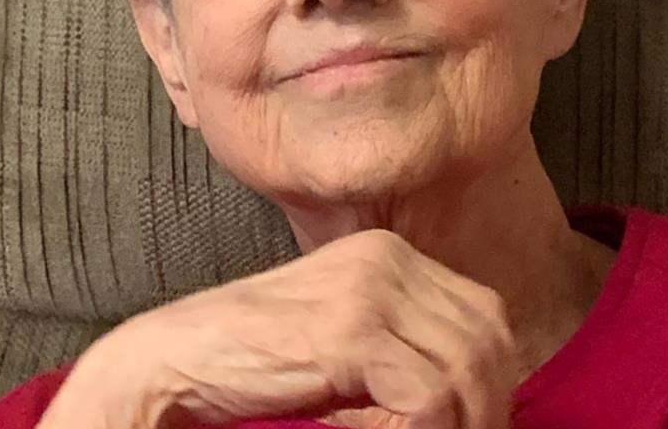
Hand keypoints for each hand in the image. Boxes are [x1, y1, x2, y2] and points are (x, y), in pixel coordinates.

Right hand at [36, 229, 519, 428]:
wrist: (176, 358)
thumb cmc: (258, 358)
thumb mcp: (345, 339)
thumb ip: (401, 343)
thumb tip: (467, 394)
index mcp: (389, 254)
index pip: (481, 312)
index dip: (491, 377)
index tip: (477, 422)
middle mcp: (386, 259)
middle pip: (485, 335)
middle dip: (487, 402)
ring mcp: (369, 290)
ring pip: (466, 367)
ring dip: (458, 422)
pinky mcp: (350, 331)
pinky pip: (427, 394)